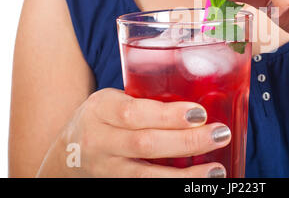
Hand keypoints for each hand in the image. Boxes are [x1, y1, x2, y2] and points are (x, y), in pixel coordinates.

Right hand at [36, 88, 228, 177]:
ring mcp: (106, 170)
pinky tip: (195, 185)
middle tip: (219, 134)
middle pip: (145, 144)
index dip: (168, 115)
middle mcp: (100, 141)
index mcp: (101, 109)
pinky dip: (172, 187)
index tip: (200, 113)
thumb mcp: (114, 100)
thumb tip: (200, 101)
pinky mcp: (114, 186)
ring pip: (145, 176)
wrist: (67, 152)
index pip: (134, 113)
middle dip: (186, 141)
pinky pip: (144, 189)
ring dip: (184, 176)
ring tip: (216, 171)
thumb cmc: (103, 118)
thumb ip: (146, 102)